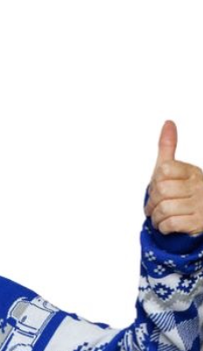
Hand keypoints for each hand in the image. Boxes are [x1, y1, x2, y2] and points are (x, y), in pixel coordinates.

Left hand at [145, 120, 202, 234]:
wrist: (200, 219)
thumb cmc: (182, 192)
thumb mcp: (174, 169)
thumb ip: (168, 148)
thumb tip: (168, 123)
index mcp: (192, 172)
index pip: (163, 170)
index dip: (154, 182)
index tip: (158, 188)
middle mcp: (199, 186)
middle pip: (160, 190)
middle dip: (152, 202)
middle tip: (155, 207)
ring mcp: (200, 204)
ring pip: (164, 209)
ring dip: (156, 217)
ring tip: (161, 217)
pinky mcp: (197, 222)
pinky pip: (170, 224)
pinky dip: (163, 227)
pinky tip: (168, 225)